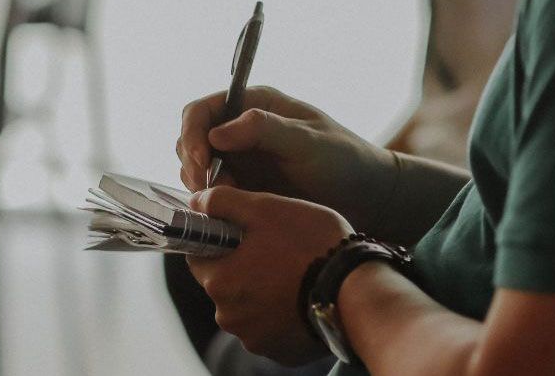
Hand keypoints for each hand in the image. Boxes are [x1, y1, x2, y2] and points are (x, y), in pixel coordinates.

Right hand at [177, 86, 395, 222]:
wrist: (366, 197)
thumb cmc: (344, 161)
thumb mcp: (309, 142)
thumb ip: (264, 130)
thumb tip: (218, 132)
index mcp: (255, 104)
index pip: (202, 110)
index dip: (193, 134)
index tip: (203, 163)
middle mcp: (241, 128)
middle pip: (191, 139)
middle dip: (193, 164)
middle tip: (211, 189)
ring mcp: (240, 158)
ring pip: (196, 167)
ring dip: (201, 184)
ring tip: (229, 200)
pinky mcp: (244, 186)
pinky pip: (211, 191)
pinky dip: (211, 200)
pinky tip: (232, 209)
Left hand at [186, 186, 352, 365]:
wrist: (357, 292)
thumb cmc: (311, 245)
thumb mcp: (266, 208)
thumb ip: (223, 202)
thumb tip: (196, 201)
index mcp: (219, 281)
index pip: (199, 255)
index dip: (220, 240)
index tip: (244, 233)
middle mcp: (229, 316)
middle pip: (224, 283)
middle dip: (243, 266)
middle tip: (278, 250)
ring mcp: (255, 338)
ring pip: (248, 307)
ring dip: (262, 292)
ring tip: (296, 274)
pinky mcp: (280, 352)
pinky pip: (271, 329)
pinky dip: (282, 314)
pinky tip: (303, 297)